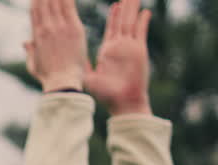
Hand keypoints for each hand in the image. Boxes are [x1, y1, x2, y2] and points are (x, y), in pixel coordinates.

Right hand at [25, 0, 89, 92]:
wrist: (62, 83)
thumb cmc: (48, 77)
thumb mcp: (34, 64)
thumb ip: (30, 50)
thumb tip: (24, 42)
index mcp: (36, 35)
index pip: (35, 10)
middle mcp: (47, 27)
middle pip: (44, 1)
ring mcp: (61, 27)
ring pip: (56, 1)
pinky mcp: (74, 28)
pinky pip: (69, 6)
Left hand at [84, 0, 152, 115]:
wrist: (122, 102)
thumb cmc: (106, 94)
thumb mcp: (89, 77)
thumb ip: (82, 65)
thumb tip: (71, 58)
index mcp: (108, 51)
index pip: (111, 29)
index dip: (113, 16)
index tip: (115, 5)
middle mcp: (120, 47)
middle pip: (123, 21)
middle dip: (125, 8)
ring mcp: (130, 47)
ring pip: (131, 22)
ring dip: (133, 9)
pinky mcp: (139, 50)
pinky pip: (141, 32)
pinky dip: (143, 21)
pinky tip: (145, 11)